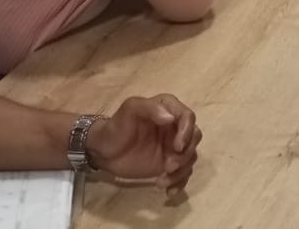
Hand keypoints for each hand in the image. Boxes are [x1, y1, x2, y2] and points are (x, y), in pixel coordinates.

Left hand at [86, 94, 202, 195]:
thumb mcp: (129, 110)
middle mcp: (176, 126)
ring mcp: (174, 146)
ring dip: (181, 171)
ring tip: (161, 182)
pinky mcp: (170, 163)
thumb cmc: (116, 127)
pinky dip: (180, 183)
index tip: (177, 147)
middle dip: (185, 154)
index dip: (186, 132)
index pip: (188, 117)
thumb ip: (149, 108)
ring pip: (191, 157)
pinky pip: (183, 173)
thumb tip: (171, 118)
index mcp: (169, 109)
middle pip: (194, 138)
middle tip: (168, 166)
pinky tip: (168, 191)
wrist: (103, 151)